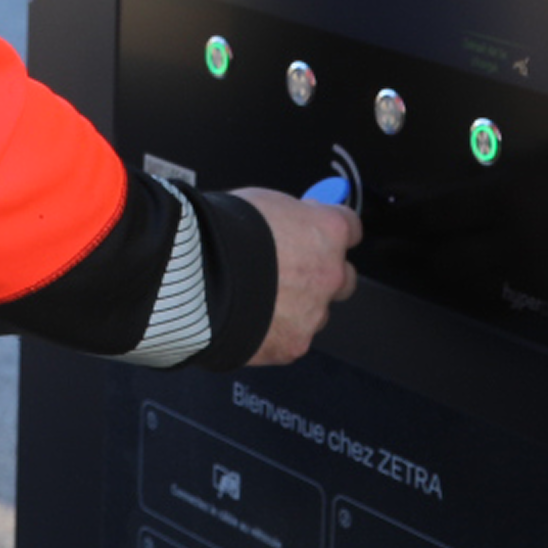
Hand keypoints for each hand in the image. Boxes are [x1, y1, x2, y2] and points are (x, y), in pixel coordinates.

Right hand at [234, 187, 361, 365]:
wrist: (196, 278)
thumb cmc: (222, 235)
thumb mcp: (262, 202)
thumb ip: (289, 218)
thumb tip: (291, 222)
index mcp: (327, 232)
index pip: (351, 228)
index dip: (328, 230)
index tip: (317, 232)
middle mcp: (330, 274)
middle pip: (343, 276)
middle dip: (321, 272)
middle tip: (290, 269)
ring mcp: (314, 312)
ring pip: (317, 311)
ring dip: (299, 306)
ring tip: (260, 297)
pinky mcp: (294, 344)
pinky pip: (293, 337)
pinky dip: (276, 330)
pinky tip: (250, 317)